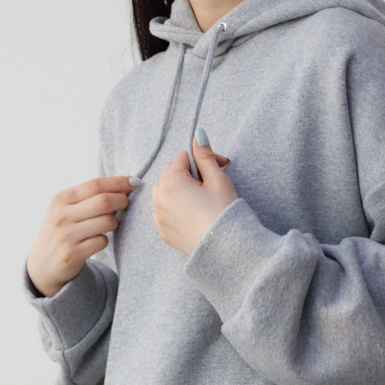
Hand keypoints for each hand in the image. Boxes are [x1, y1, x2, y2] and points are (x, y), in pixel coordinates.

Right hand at [27, 175, 137, 296]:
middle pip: (104, 201)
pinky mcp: (72, 254)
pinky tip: (95, 242)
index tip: (134, 182)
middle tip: (125, 204)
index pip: (95, 185)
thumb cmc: (61, 232)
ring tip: (107, 225)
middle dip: (122, 201)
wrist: (42, 266)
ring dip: (114, 223)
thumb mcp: (65, 210)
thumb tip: (124, 184)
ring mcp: (66, 235)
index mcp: (61, 199)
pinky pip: (102, 241)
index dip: (119, 182)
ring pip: (107, 221)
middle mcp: (61, 215)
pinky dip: (104, 240)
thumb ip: (88, 197)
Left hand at [151, 133, 237, 255]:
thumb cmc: (224, 212)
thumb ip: (204, 156)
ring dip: (178, 189)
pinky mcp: (164, 233)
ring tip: (201, 197)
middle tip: (211, 181)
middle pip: (169, 173)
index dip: (202, 159)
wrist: (226, 250)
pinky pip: (164, 212)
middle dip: (188, 173)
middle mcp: (159, 198)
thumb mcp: (217, 179)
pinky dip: (174, 208)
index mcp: (171, 182)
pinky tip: (193, 213)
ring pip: (164, 192)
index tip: (220, 166)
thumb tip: (197, 135)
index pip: (181, 157)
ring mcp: (159, 217)